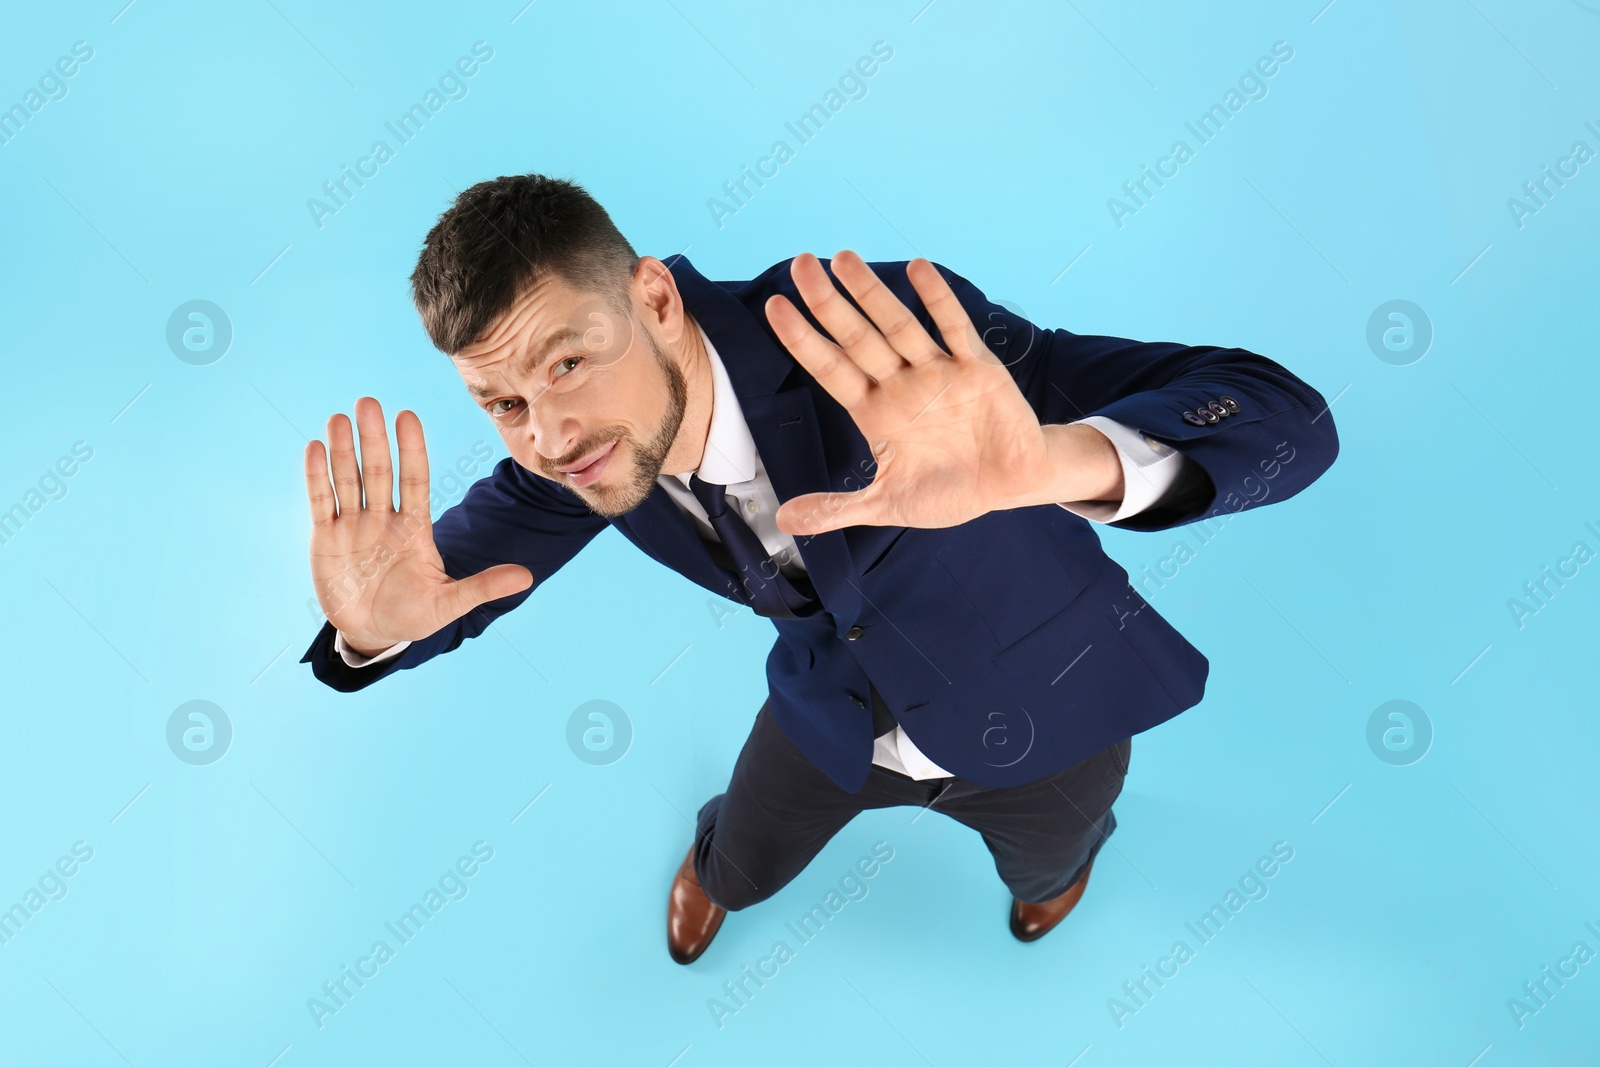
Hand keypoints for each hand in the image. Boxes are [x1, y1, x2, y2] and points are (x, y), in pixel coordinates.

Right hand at [304, 396, 531, 653]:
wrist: (373, 634)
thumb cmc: (414, 615)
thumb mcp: (449, 604)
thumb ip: (483, 587)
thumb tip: (528, 577)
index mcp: (415, 529)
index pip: (415, 481)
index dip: (412, 450)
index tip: (407, 416)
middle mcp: (384, 519)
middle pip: (379, 471)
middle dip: (374, 439)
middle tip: (369, 402)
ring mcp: (354, 525)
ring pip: (349, 480)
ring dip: (343, 450)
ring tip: (339, 418)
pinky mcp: (325, 537)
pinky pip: (321, 501)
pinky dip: (317, 477)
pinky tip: (315, 448)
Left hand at [763, 251, 1111, 534]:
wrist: (1009, 485)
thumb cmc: (947, 490)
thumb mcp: (887, 504)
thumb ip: (836, 508)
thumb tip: (782, 520)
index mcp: (875, 412)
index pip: (830, 368)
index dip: (803, 340)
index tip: (774, 308)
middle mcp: (900, 384)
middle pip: (857, 337)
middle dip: (829, 303)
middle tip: (800, 264)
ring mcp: (937, 372)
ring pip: (897, 326)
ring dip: (872, 292)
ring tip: (843, 258)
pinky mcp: (976, 369)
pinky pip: (953, 329)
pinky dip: (937, 300)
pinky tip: (916, 270)